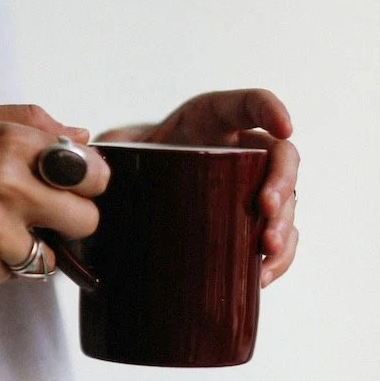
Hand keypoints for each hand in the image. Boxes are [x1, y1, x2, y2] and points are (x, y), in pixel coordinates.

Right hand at [0, 103, 108, 282]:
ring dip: (35, 246)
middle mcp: (5, 186)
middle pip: (86, 220)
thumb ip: (32, 121)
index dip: (88, 183)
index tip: (74, 187)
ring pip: (53, 256)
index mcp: (11, 143)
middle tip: (45, 215)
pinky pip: (17, 274)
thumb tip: (82, 137)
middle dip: (71, 219)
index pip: (93, 174)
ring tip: (2, 230)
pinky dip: (4, 263)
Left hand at [98, 89, 299, 286]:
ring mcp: (249, 186)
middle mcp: (239, 148)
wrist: (129, 191)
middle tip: (266, 210)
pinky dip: (277, 259)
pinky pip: (277, 239)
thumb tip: (93, 172)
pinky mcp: (248, 223)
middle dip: (281, 182)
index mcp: (211, 119)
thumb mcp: (116, 150)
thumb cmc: (127, 163)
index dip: (272, 109)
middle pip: (280, 157)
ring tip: (266, 250)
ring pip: (286, 200)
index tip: (285, 126)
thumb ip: (106, 151)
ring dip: (285, 226)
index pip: (250, 104)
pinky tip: (262, 276)